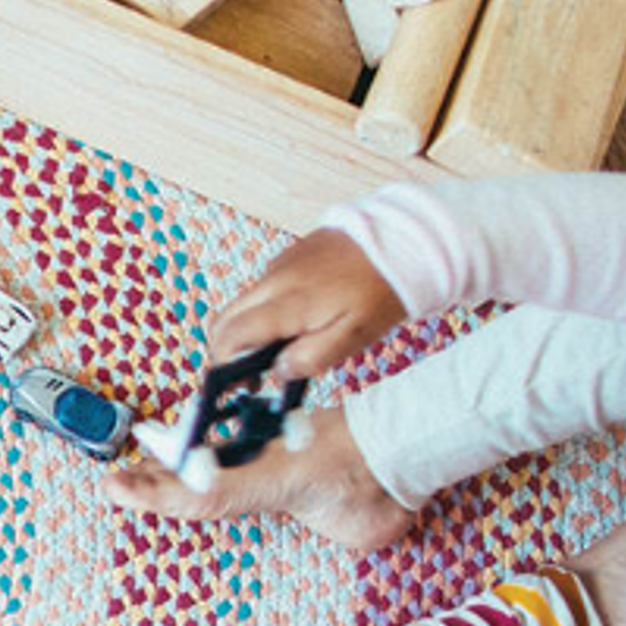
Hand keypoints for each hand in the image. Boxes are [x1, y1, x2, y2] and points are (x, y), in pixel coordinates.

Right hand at [212, 227, 408, 381]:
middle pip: (223, 318)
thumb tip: (279, 372)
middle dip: (226, 349)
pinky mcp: (288, 257)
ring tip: (280, 349)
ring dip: (246, 329)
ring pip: (242, 304)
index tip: (243, 384)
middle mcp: (274, 281)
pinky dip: (264, 310)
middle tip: (251, 373)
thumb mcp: (354, 337)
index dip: (226, 364)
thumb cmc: (382, 291)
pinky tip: (296, 321)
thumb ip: (311, 358)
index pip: (231, 335)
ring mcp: (279, 266)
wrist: (403, 240)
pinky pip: (262, 289)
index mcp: (287, 303)